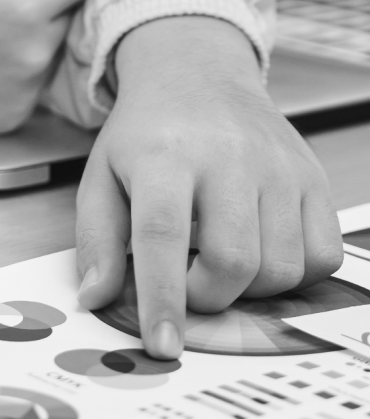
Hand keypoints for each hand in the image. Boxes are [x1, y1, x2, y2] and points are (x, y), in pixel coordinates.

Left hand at [75, 16, 342, 358]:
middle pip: (233, 260)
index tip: (161, 344)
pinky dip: (292, 274)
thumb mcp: (101, 176)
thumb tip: (96, 298)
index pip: (164, 237)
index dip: (163, 299)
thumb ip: (96, 240)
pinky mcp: (312, 178)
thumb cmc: (145, 133)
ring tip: (216, 261)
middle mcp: (228, 158)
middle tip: (185, 283)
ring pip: (282, 266)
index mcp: (165, 156)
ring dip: (248, 289)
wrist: (196, 74)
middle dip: (206, 296)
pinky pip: (321, 255)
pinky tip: (258, 253)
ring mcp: (278, 167)